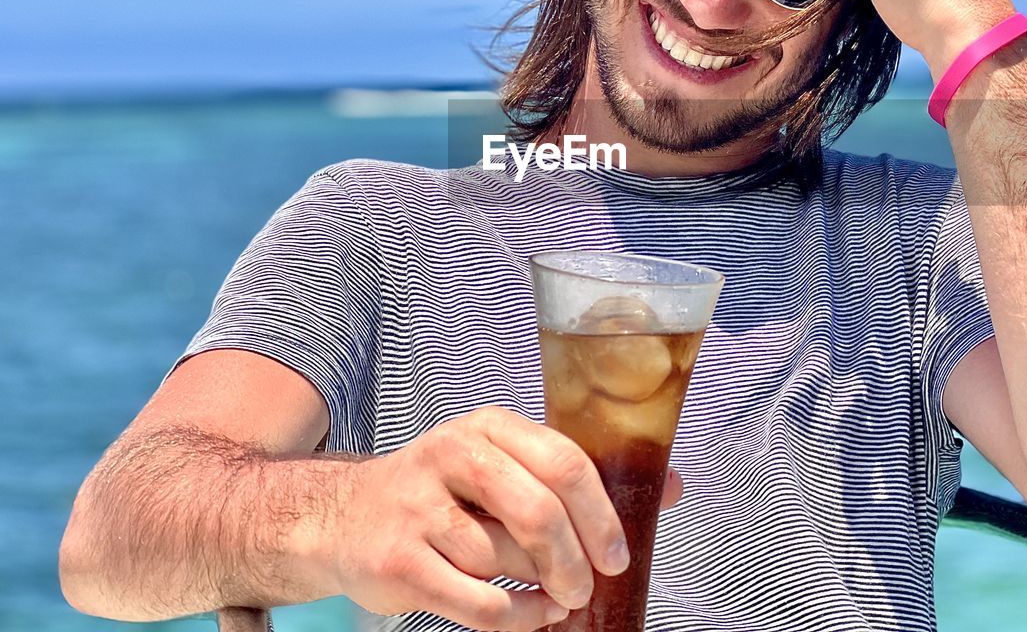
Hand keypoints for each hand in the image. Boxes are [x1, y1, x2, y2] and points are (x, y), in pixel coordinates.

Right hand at [323, 407, 681, 631]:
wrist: (342, 518)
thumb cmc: (442, 495)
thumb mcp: (503, 467)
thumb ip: (576, 477)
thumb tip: (670, 489)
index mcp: (488, 427)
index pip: (563, 461)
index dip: (601, 514)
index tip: (617, 554)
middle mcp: (450, 456)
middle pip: (537, 511)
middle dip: (575, 560)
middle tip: (588, 588)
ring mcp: (419, 509)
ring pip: (506, 560)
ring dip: (543, 589)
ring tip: (555, 597)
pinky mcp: (399, 562)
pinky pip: (480, 602)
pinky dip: (518, 617)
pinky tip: (530, 614)